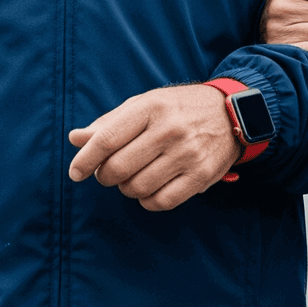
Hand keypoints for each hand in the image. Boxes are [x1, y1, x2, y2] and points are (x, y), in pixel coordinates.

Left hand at [67, 83, 242, 209]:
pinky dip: (148, 201)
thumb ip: (109, 123)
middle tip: (109, 173)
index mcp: (151, 107)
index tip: (76, 172)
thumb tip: (75, 139)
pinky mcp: (201, 175)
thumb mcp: (145, 104)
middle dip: (105, 176)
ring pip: (137, 188)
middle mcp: (169, 129)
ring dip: (127, 188)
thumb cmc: (178, 108)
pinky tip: (151, 188)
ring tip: (134, 177)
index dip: (85, 160)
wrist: (232, 112)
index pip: (107, 139)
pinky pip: (160, 202)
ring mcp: (187, 153)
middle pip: (118, 168)